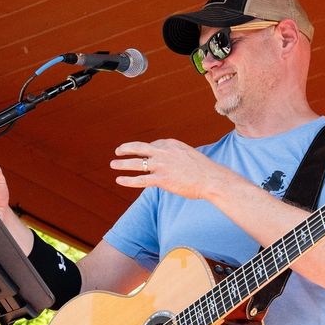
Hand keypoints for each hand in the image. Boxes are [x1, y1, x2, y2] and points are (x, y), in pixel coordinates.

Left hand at [111, 139, 237, 200]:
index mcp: (171, 144)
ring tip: (113, 165)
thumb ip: (176, 156)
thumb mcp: (189, 156)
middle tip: (117, 151)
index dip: (146, 150)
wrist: (211, 178)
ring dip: (122, 163)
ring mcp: (161, 165)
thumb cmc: (203, 170)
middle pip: (139, 147)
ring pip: (136, 163)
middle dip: (126, 148)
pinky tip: (119, 180)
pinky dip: (128, 180)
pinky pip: (140, 179)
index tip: (143, 155)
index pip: (153, 144)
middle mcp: (163, 152)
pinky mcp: (161, 179)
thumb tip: (170, 163)